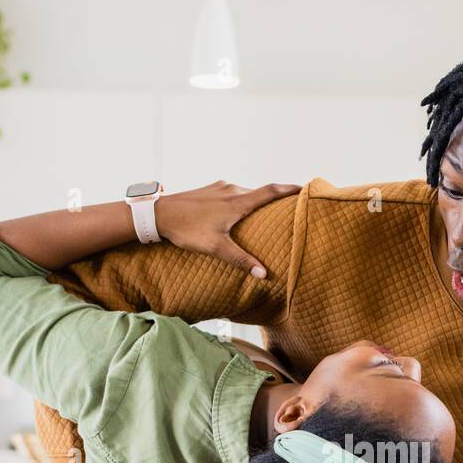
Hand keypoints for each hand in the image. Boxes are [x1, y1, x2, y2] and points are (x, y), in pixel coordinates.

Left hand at [153, 180, 300, 276]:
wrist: (158, 213)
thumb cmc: (187, 230)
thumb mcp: (215, 247)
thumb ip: (240, 259)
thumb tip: (264, 274)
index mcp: (237, 202)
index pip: (270, 192)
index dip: (289, 189)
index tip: (304, 188)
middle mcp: (231, 190)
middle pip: (259, 192)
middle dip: (274, 198)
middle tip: (288, 207)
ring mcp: (219, 188)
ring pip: (244, 192)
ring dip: (255, 200)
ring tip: (264, 211)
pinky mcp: (208, 189)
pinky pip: (231, 193)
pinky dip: (240, 200)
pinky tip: (235, 211)